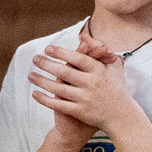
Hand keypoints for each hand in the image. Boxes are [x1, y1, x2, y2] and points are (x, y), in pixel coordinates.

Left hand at [27, 38, 141, 138]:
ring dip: (42, 81)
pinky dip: (45, 100)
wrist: (122, 116)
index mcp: (99, 71)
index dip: (61, 53)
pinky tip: (34, 93)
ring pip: (58, 88)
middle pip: (64, 72)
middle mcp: (91, 84)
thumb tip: (82, 35)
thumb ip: (97, 49)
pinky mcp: (80, 112)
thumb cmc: (116, 87)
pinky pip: (58, 105)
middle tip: (35, 59)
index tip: (47, 48)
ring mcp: (85, 99)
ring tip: (30, 75)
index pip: (77, 58)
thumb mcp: (113, 66)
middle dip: (47, 65)